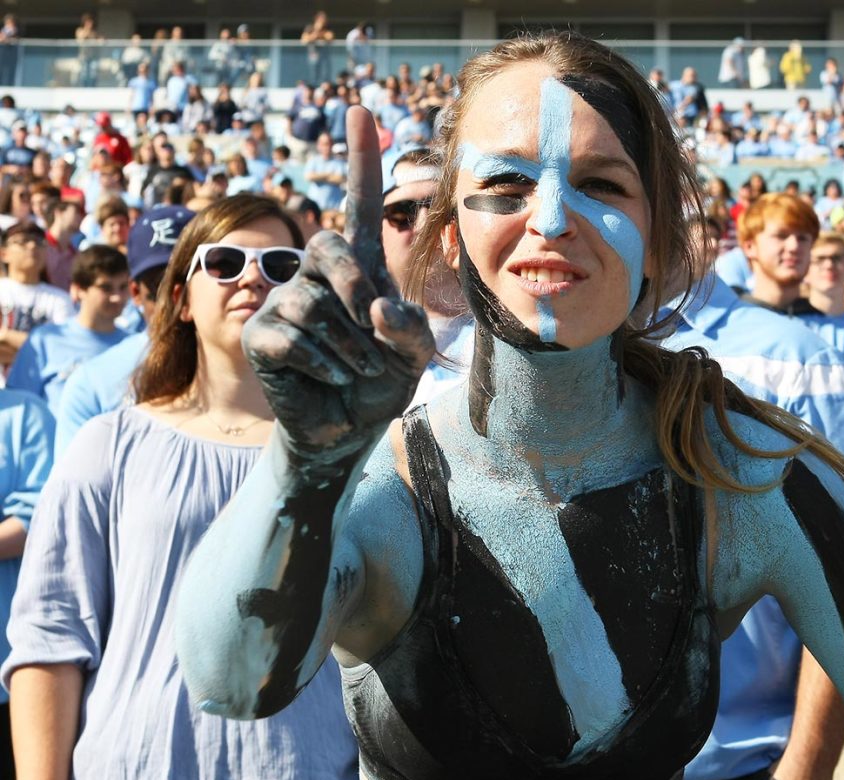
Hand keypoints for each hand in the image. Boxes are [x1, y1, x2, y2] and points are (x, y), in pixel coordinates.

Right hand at [243, 105, 434, 468]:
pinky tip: (332, 378)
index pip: (357, 207)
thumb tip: (373, 306)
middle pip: (329, 249)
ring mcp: (282, 302)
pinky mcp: (260, 334)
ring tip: (359, 370)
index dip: (361, 161)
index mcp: (357, 271)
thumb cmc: (379, 384)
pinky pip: (291, 337)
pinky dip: (323, 362)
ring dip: (349, 345)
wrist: (347, 432)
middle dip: (354, 287)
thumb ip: (409, 328)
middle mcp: (316, 276)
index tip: (360, 111)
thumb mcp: (411, 355)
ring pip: (314, 305)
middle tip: (376, 333)